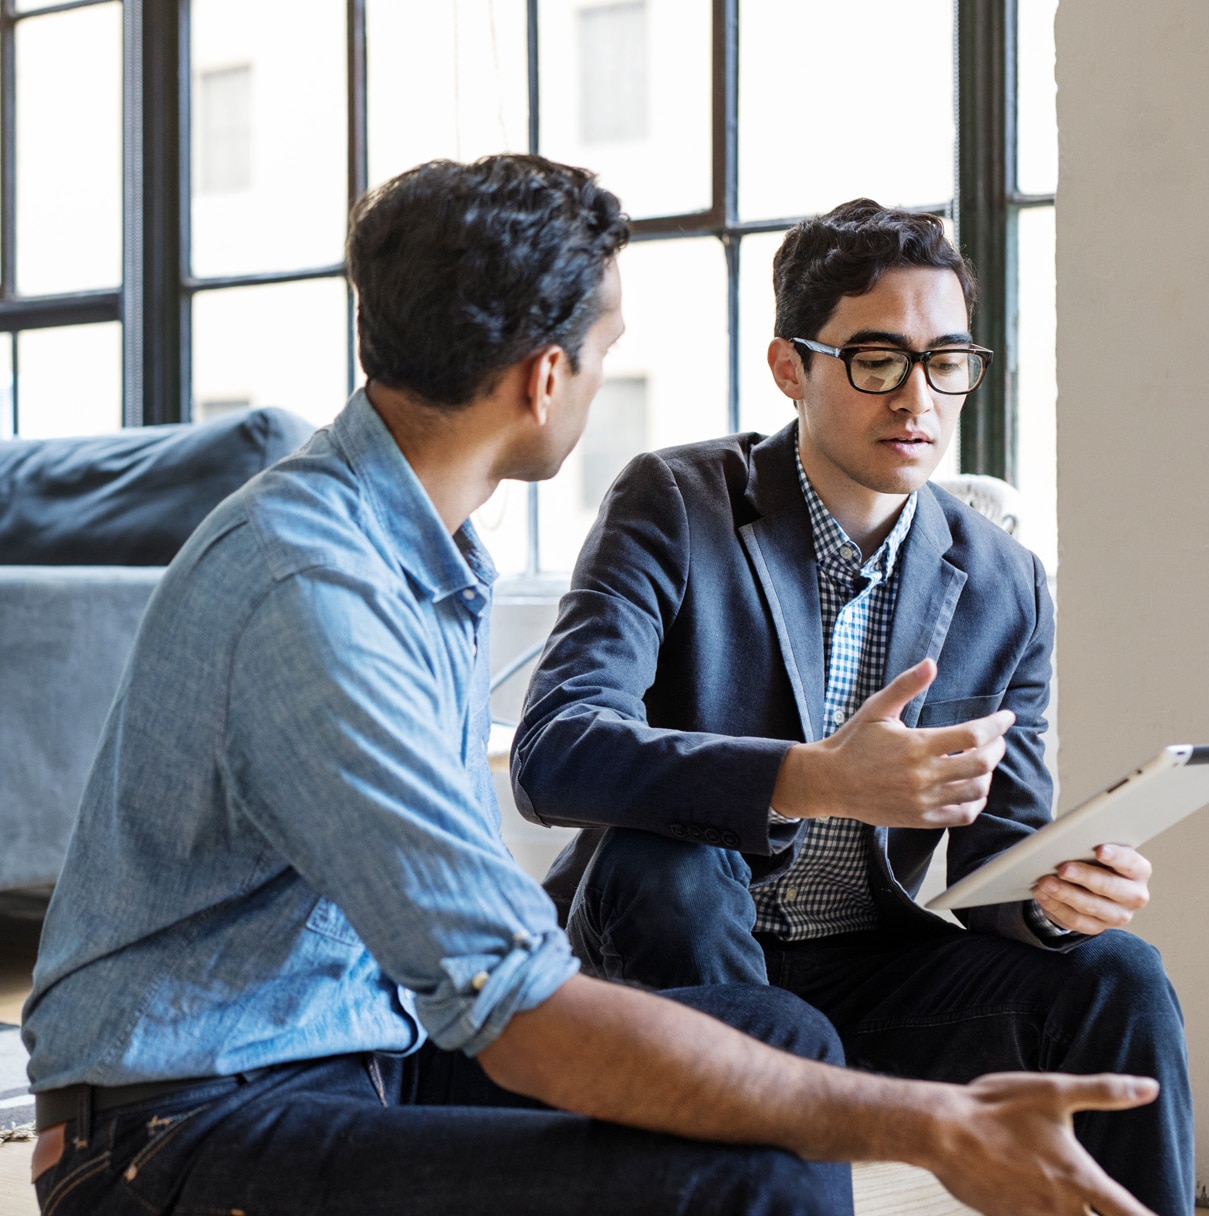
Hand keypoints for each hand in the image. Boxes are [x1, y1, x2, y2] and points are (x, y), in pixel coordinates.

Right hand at [771, 658, 1015, 827]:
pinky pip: (962, 816)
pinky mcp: (920, 819)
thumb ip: (906, 685)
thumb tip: (931, 663)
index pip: (972, 734)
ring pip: (976, 791)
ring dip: (988, 775)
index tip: (1006, 718)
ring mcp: (922, 800)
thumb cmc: (853, 741)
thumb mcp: (876, 708)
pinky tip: (972, 788)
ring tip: (983, 763)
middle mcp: (922, 775)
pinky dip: (976, 802)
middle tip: (997, 740)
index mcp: (915, 745)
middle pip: (981, 764)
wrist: (830, 781)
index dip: (997, 725)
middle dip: (997, 749)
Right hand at [926, 1071, 1158, 1215]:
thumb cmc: (997, 1109)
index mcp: (1080, 1179)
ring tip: (1062, 1195)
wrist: (942, 1131)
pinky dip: (1038, 1214)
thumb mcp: (1053, 1092)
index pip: (1130, 1215)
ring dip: (1068, 1215)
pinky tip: (1029, 1195)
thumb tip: (1149, 1088)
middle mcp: (1060, 1208)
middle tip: (1100, 1202)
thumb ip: (1105, 1092)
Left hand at [1032, 843, 1150, 933]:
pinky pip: (1076, 920)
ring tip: (1045, 882)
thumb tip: (1069, 842)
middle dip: (1084, 876)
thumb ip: (1090, 846)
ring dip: (1065, 893)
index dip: (1116, 857)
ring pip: (1091, 906)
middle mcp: (1134, 895)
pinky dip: (1056, 906)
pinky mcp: (1097, 927)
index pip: (1130, 863)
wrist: (1090, 884)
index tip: (1100, 850)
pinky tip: (1043, 895)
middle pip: (1109, 886)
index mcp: (1139, 871)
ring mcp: (1117, 915)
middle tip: (1062, 868)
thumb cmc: (1095, 859)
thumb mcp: (1097, 850)